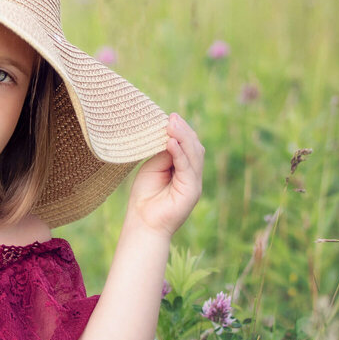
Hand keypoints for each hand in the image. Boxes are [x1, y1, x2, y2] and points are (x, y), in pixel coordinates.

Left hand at [125, 113, 203, 237]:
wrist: (143, 223)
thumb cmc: (146, 196)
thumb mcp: (153, 167)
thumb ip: (163, 152)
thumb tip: (170, 135)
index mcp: (184, 168)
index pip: (188, 145)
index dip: (181, 130)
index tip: (170, 116)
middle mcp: (192, 174)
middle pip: (194, 147)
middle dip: (183, 131)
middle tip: (171, 117)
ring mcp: (194, 183)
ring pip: (194, 155)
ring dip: (183, 138)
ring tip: (171, 124)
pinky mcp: (192, 191)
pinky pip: (187, 168)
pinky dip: (180, 154)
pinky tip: (171, 143)